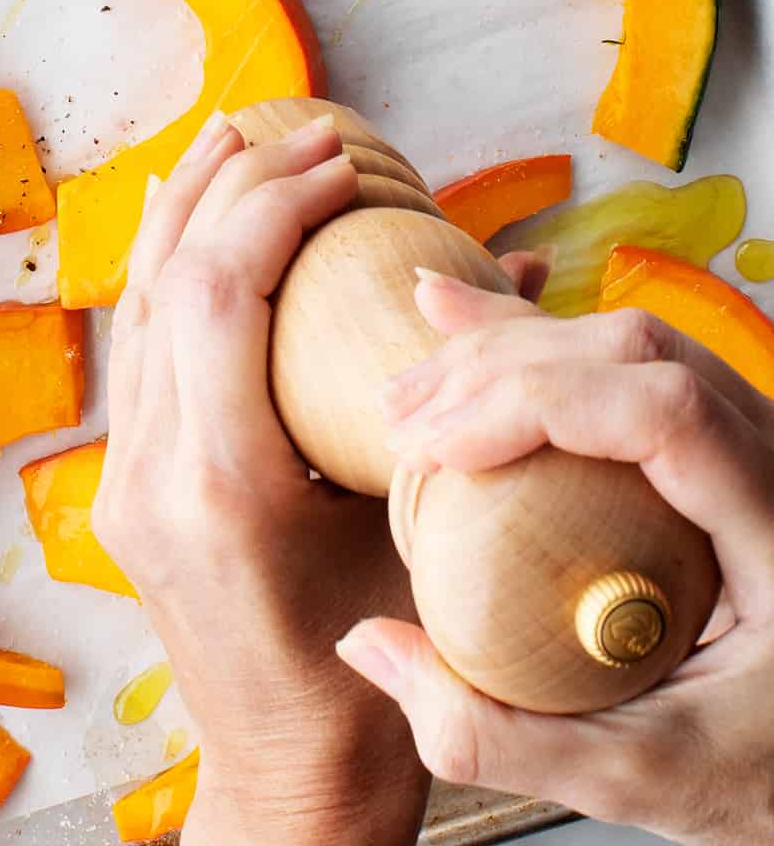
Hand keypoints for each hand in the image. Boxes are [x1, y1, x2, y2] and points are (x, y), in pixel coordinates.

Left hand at [93, 112, 429, 845]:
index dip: (275, 204)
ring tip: (227, 140)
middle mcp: (151, 476)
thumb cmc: (371, 679)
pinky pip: (133, 350)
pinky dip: (163, 271)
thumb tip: (506, 281)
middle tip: (297, 133)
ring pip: (131, 307)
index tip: (341, 164)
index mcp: (223, 488)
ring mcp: (122, 483)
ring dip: (180, 211)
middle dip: (229, 185)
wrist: (286, 782)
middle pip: (163, 281)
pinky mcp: (121, 488)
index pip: (219, 292)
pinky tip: (190, 227)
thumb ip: (460, 404)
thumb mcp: (426, 535)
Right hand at [337, 275, 773, 845]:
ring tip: (406, 399)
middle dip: (497, 370)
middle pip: (631, 351)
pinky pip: (618, 359)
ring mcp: (747, 432)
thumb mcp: (636, 778)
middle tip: (400, 429)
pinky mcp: (710, 432)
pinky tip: (454, 326)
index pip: (663, 411)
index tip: (435, 450)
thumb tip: (369, 646)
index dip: (535, 404)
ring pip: (620, 337)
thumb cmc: (753, 770)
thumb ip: (502, 735)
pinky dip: (527, 340)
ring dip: (501, 349)